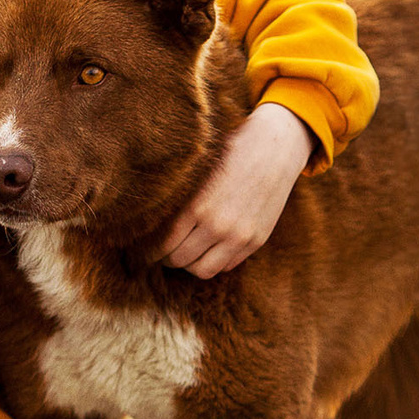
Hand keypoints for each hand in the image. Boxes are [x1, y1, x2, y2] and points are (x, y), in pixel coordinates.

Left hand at [160, 103, 314, 277]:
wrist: (274, 148)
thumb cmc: (229, 152)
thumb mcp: (197, 172)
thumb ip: (177, 199)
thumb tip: (147, 221)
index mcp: (196, 206)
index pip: (162, 245)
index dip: (149, 252)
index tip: (144, 251)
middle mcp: (217, 225)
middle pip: (179, 260)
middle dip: (166, 259)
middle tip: (162, 252)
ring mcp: (239, 236)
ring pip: (203, 270)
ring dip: (190, 265)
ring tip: (185, 253)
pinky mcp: (256, 240)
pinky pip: (227, 265)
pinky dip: (214, 261)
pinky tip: (208, 248)